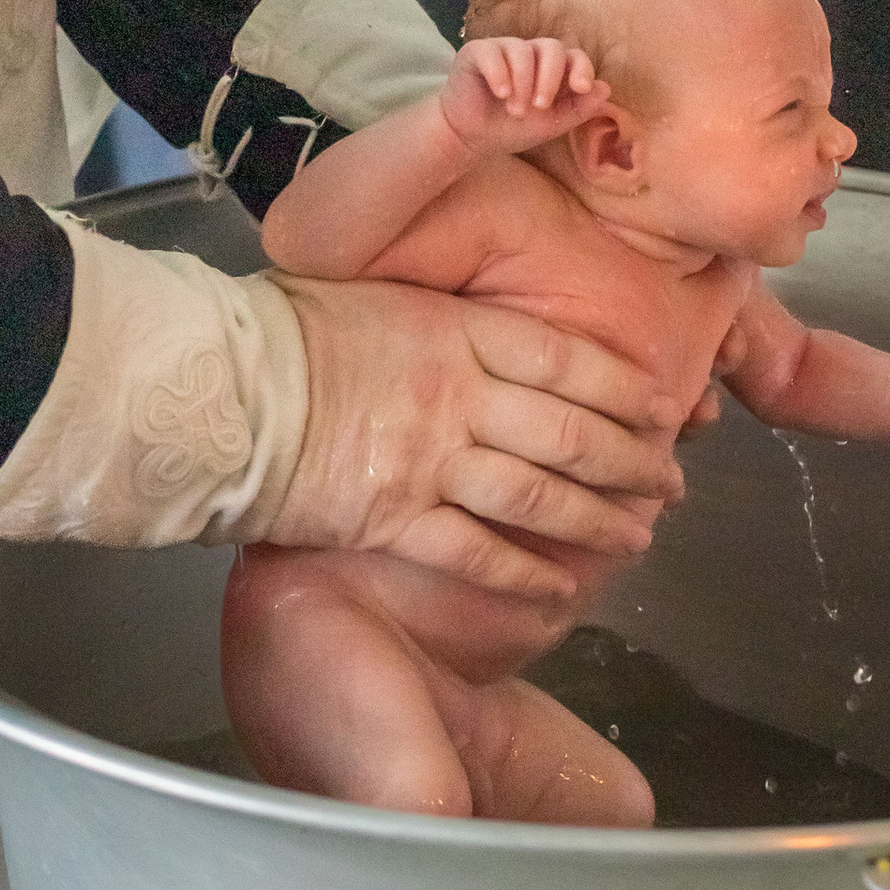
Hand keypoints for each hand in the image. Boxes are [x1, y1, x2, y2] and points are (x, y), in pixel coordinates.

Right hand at [261, 276, 681, 595]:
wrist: (223, 389)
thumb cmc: (285, 334)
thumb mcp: (376, 297)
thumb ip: (439, 319)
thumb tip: (481, 337)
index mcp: (454, 331)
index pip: (566, 361)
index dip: (622, 389)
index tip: (659, 409)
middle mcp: (457, 394)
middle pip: (570, 433)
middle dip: (629, 462)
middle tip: (666, 483)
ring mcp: (430, 458)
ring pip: (540, 496)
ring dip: (597, 522)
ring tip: (636, 539)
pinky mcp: (395, 518)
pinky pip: (479, 551)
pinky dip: (526, 574)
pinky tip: (558, 591)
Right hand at [439, 33, 608, 159]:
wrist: (472, 139)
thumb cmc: (512, 128)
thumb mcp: (551, 125)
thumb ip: (578, 109)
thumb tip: (604, 88)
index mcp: (552, 68)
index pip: (575, 56)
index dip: (582, 68)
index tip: (580, 88)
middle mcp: (530, 53)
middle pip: (551, 47)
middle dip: (550, 78)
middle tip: (540, 107)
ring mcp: (503, 49)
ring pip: (522, 50)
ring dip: (522, 83)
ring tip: (515, 111)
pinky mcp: (476, 52)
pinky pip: (492, 51)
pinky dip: (499, 72)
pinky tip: (501, 93)